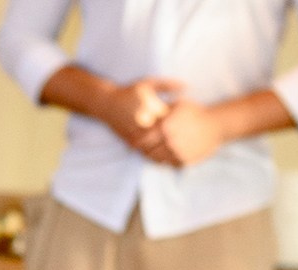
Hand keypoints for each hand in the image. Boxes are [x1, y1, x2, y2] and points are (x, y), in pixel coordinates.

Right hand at [44, 67, 185, 151]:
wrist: (106, 104)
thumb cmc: (129, 92)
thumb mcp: (148, 84)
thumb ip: (167, 85)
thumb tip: (186, 86)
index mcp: (150, 108)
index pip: (172, 118)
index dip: (183, 122)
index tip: (191, 123)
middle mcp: (144, 123)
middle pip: (166, 135)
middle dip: (177, 138)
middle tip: (190, 141)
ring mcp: (137, 134)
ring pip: (157, 147)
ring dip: (168, 151)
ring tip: (180, 153)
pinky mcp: (131, 142)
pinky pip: (146, 152)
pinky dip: (156, 156)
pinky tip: (165, 158)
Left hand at [135, 100, 227, 166]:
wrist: (217, 124)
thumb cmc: (196, 112)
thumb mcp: (178, 105)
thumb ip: (162, 111)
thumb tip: (147, 113)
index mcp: (165, 127)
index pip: (143, 140)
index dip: (137, 142)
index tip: (134, 143)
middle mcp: (170, 141)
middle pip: (148, 152)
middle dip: (144, 152)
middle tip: (141, 151)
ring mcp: (177, 153)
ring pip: (158, 161)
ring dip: (154, 158)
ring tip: (152, 155)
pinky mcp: (185, 161)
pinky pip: (170, 165)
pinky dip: (166, 162)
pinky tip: (166, 157)